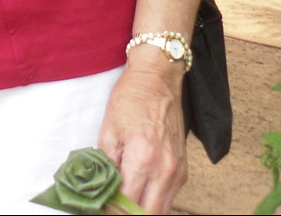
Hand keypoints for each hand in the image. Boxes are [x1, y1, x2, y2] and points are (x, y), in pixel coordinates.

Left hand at [97, 58, 185, 214]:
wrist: (158, 79)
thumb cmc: (130, 99)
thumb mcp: (109, 130)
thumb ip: (106, 166)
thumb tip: (100, 192)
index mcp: (143, 157)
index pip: (126, 204)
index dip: (109, 211)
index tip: (98, 209)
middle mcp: (165, 169)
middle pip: (146, 214)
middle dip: (125, 215)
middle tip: (109, 208)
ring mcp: (177, 172)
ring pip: (160, 211)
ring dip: (141, 212)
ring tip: (121, 204)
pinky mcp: (183, 170)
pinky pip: (169, 199)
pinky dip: (153, 203)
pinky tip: (138, 194)